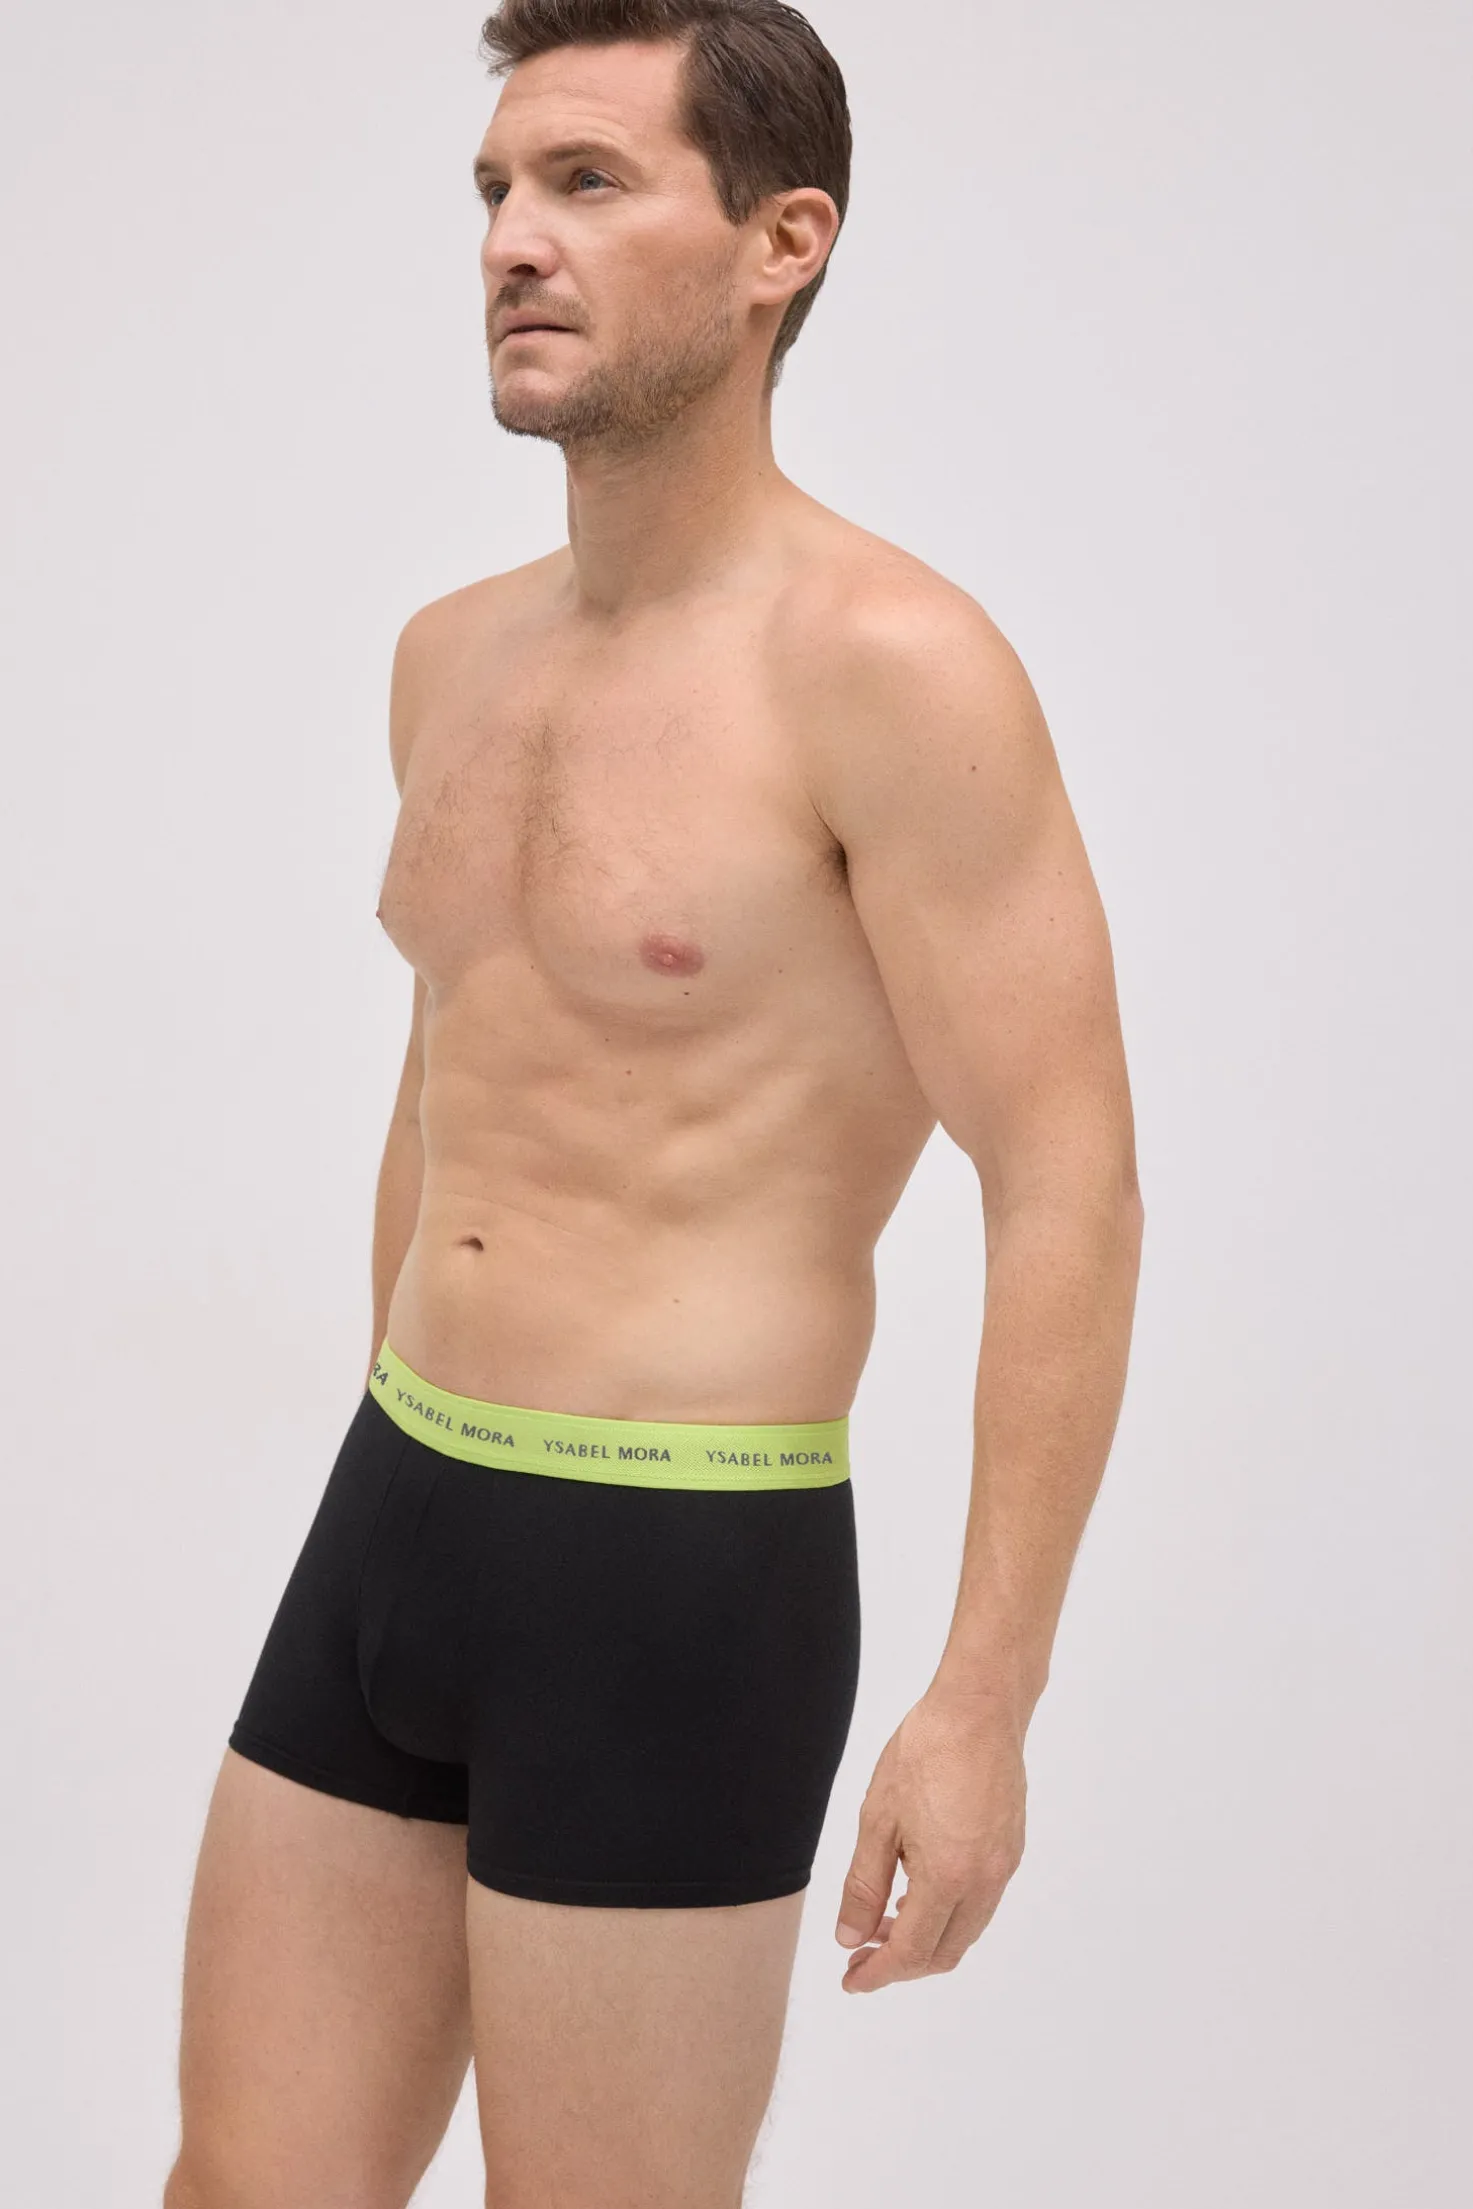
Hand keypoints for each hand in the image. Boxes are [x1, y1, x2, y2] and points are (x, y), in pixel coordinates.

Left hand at [833, 1685, 1026, 1992]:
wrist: (980, 1708)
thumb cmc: (926, 1751)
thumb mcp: (878, 1818)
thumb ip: (863, 1885)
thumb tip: (851, 1937)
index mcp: (948, 1877)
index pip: (911, 1952)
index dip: (878, 1974)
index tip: (851, 1980)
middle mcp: (984, 1881)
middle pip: (943, 1952)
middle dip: (900, 1962)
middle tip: (862, 1950)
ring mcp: (1003, 1867)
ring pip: (965, 1931)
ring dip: (925, 1938)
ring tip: (884, 1919)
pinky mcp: (1010, 1849)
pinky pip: (980, 1904)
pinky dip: (948, 1914)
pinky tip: (917, 1889)